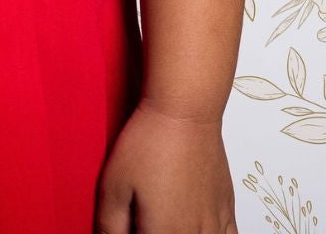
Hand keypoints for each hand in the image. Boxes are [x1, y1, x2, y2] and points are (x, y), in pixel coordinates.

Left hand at [94, 98, 238, 232]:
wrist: (185, 115)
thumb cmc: (149, 144)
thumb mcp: (113, 184)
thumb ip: (110, 224)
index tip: (128, 226)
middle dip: (154, 233)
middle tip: (142, 219)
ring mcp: (215, 227)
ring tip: (164, 221)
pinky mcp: (228, 213)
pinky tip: (194, 228)